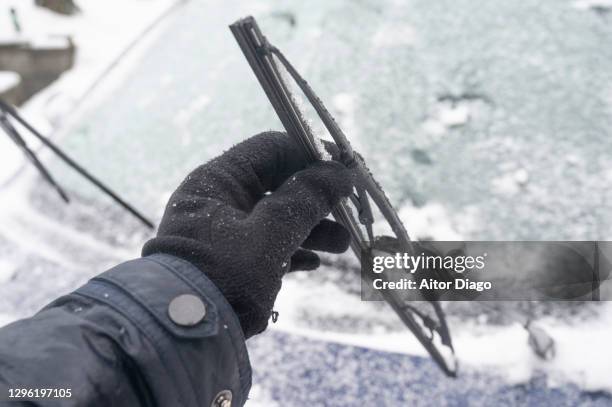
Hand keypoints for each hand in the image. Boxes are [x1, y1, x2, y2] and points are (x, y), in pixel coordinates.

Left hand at [143, 132, 352, 337]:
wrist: (184, 336)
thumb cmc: (223, 277)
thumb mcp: (270, 234)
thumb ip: (305, 200)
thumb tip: (339, 172)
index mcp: (218, 181)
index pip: (271, 150)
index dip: (311, 154)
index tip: (345, 167)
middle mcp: (220, 201)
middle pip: (279, 185)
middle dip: (317, 198)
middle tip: (348, 210)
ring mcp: (225, 231)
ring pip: (277, 218)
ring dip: (312, 228)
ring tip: (342, 244)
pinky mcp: (231, 260)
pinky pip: (269, 245)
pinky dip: (294, 251)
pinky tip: (315, 263)